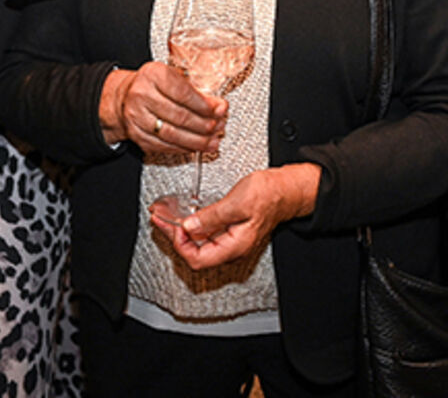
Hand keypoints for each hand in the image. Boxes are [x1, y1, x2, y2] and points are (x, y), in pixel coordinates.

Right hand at [98, 64, 224, 153]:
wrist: (125, 96)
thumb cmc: (153, 85)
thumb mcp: (172, 76)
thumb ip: (196, 90)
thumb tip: (219, 106)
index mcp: (153, 74)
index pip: (183, 93)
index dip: (205, 105)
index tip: (220, 110)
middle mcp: (142, 95)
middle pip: (180, 116)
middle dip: (204, 125)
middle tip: (219, 127)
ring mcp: (137, 117)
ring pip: (172, 135)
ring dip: (196, 141)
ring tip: (212, 142)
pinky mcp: (136, 135)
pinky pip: (163, 145)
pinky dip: (182, 148)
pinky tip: (195, 147)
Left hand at [149, 164, 320, 270]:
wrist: (287, 188)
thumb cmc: (270, 194)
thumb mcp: (238, 202)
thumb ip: (212, 216)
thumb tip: (190, 225)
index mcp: (234, 246)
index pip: (198, 258)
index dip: (180, 244)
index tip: (173, 225)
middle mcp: (231, 247)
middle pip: (194, 253)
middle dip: (174, 236)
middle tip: (160, 218)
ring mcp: (230, 239)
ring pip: (197, 243)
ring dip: (180, 230)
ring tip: (166, 216)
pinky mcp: (229, 230)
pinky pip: (204, 233)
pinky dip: (191, 224)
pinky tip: (184, 214)